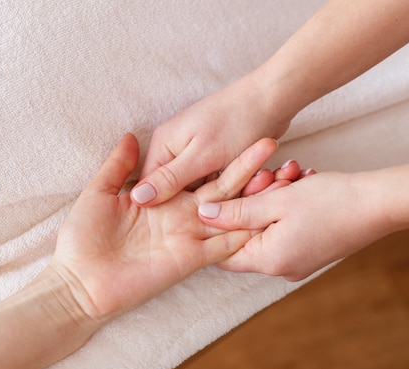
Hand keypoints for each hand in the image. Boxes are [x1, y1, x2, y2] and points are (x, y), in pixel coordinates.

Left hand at [52, 133, 278, 320]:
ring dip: (252, 198)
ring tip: (278, 175)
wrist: (78, 281)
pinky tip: (265, 216)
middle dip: (246, 168)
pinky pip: (223, 244)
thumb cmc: (83, 237)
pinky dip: (244, 231)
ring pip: (229, 213)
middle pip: (222, 188)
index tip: (241, 132)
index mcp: (164, 198)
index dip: (217, 155)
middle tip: (269, 143)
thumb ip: (119, 165)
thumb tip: (132, 135)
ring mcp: (188, 236)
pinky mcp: (190, 258)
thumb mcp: (99, 192)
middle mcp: (182, 215)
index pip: (199, 172)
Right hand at [131, 73, 291, 206]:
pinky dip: (227, 189)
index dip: (162, 212)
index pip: (150, 189)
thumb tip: (135, 199)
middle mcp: (174, 148)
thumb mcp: (202, 156)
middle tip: (216, 217)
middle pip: (174, 191)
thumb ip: (170, 178)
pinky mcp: (214, 155)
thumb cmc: (237, 122)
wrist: (273, 98)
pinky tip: (244, 194)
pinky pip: (214, 181)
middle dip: (194, 205)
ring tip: (236, 205)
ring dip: (215, 199)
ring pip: (197, 189)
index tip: (181, 229)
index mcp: (163, 146)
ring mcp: (194, 152)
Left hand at [198, 171, 392, 280]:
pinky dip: (289, 206)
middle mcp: (283, 269)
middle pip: (248, 236)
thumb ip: (237, 210)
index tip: (229, 194)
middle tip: (269, 176)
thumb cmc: (332, 201)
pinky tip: (302, 183)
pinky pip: (287, 228)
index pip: (224, 253)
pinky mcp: (313, 251)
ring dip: (274, 198)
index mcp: (270, 261)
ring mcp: (300, 261)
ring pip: (269, 227)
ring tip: (291, 174)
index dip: (220, 223)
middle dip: (253, 201)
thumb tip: (203, 215)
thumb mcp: (277, 200)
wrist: (381, 204)